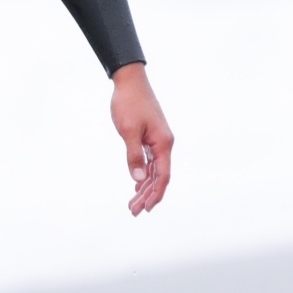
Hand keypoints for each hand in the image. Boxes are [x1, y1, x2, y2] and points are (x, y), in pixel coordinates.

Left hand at [110, 62, 171, 215]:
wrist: (129, 81)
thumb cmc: (129, 103)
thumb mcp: (128, 131)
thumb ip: (134, 156)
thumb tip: (139, 179)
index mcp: (163, 143)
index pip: (163, 176)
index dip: (155, 194)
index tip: (146, 208)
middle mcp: (164, 143)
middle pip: (159, 176)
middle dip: (147, 195)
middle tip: (134, 211)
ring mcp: (158, 140)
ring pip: (154, 170)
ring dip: (144, 187)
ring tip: (133, 203)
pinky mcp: (151, 136)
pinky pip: (150, 161)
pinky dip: (144, 174)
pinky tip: (137, 184)